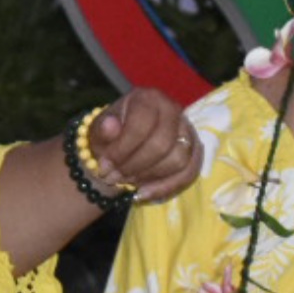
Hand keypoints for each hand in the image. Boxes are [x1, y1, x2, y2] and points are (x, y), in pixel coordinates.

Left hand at [85, 88, 202, 200]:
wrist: (122, 143)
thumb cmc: (110, 135)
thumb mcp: (98, 132)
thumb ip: (103, 130)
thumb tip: (110, 126)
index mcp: (148, 99)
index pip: (141, 125)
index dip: (122, 150)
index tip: (104, 167)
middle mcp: (173, 109)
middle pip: (162, 145)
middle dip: (134, 167)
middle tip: (114, 177)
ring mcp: (187, 130)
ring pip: (178, 160)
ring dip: (149, 177)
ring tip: (126, 181)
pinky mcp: (194, 150)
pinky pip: (189, 172)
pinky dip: (166, 187)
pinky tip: (144, 193)